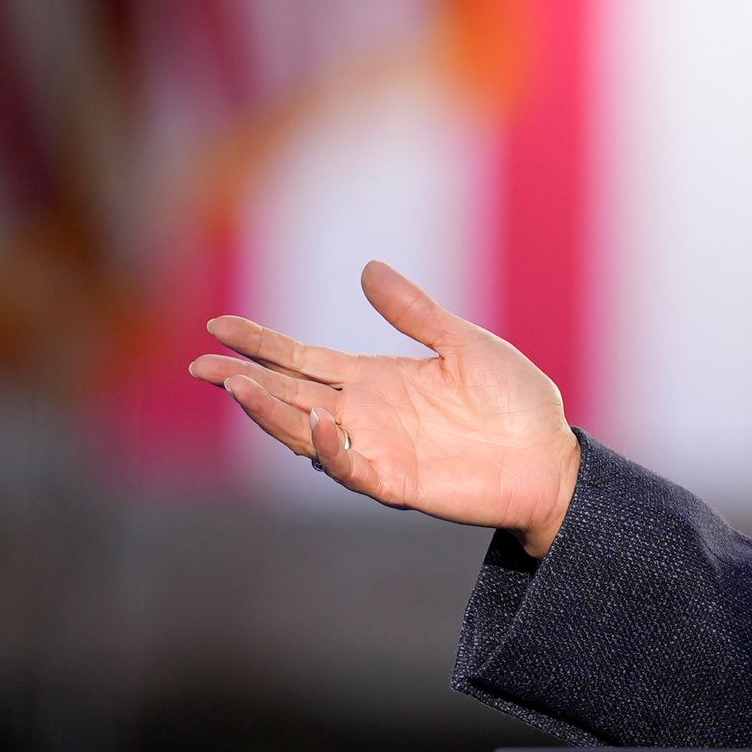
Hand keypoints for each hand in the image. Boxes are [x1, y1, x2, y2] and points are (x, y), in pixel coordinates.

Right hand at [190, 262, 587, 552]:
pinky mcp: (399, 482)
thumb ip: (415, 312)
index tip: (217, 325)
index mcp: (376, 378)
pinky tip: (320, 423)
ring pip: (305, 431)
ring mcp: (378, 449)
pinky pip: (352, 469)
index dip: (261, 343)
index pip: (302, 358)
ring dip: (270, 412)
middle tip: (198, 364)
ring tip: (237, 386)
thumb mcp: (464, 343)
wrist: (553, 456)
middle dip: (243, 379)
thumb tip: (367, 269)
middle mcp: (366, 414)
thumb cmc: (514, 402)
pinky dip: (331, 449)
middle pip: (289, 394)